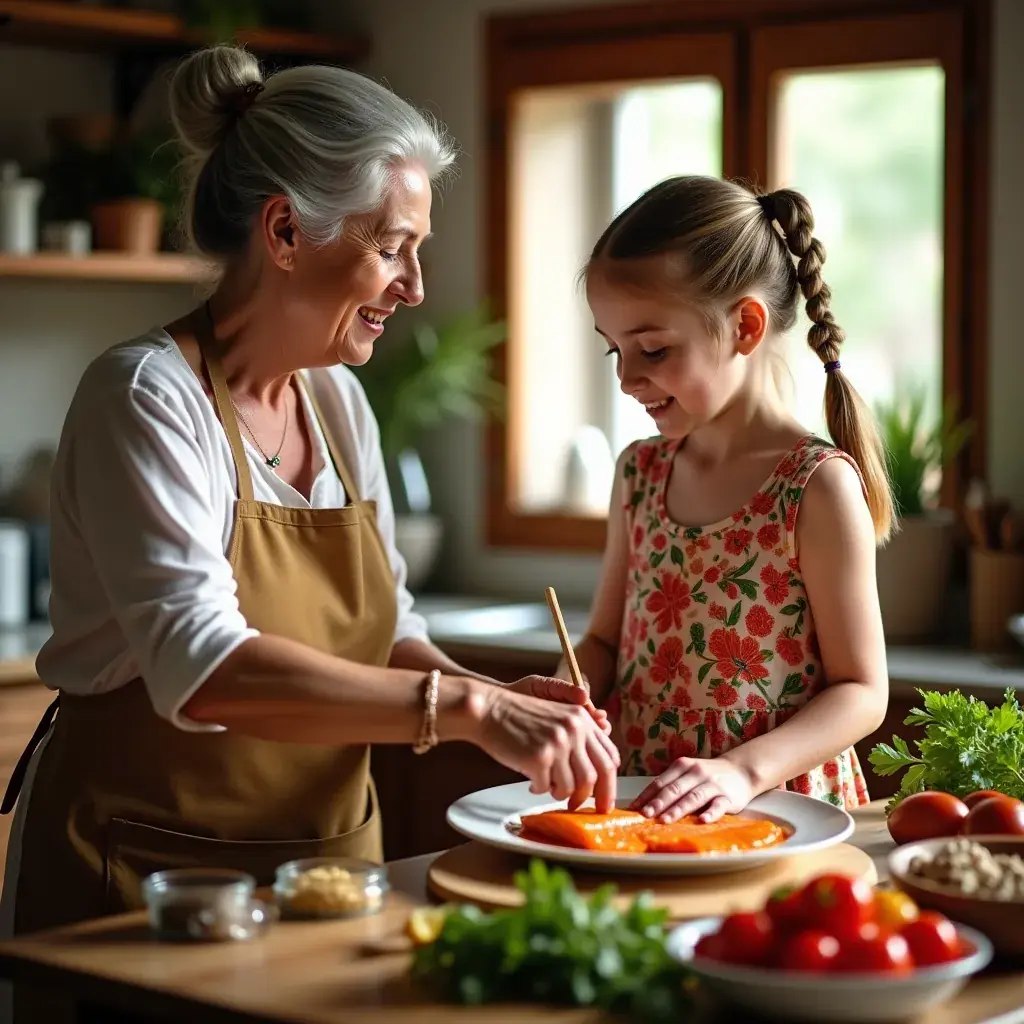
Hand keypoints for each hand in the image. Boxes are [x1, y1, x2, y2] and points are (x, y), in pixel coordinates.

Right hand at [471, 684, 619, 811]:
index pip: (609, 757)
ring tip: (548, 786)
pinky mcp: (538, 757)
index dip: (610, 783)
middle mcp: (574, 729)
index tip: (605, 799)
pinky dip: (540, 790)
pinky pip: (546, 788)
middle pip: (597, 775)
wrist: (490, 710)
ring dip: (560, 794)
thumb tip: (596, 776)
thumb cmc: (521, 718)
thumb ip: (579, 738)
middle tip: (583, 809)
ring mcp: (557, 744)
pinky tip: (531, 782)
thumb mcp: (558, 717)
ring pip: (571, 786)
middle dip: (594, 799)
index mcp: (582, 719)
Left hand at [630, 756, 754, 823]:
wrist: (741, 771)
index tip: (634, 809)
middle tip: (646, 815)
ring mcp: (712, 785)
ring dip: (678, 809)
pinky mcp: (728, 797)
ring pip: (693, 797)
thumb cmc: (707, 776)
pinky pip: (718, 805)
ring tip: (665, 820)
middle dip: (658, 803)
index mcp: (682, 766)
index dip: (646, 795)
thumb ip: (670, 785)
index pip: (660, 782)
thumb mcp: (687, 774)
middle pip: (674, 789)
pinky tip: (702, 820)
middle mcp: (696, 773)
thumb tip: (644, 804)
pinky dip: (710, 813)